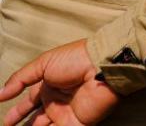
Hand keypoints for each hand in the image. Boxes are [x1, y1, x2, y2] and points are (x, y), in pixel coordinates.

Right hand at [0, 39, 119, 125]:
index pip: (30, 102)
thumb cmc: (74, 60)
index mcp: (49, 85)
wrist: (101, 67)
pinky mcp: (78, 123)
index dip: (17, 112)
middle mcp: (58, 100)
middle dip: (24, 125)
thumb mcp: (43, 64)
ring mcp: (68, 113)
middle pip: (37, 118)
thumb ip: (20, 79)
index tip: (6, 121)